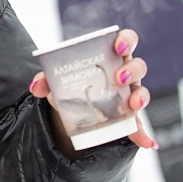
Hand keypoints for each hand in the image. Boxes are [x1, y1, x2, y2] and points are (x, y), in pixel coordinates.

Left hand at [29, 28, 157, 150]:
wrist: (70, 109)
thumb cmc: (68, 83)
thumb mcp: (56, 80)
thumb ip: (44, 80)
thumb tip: (36, 87)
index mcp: (109, 55)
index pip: (126, 40)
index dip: (126, 40)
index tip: (118, 46)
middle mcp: (123, 72)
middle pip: (138, 65)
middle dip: (132, 70)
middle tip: (119, 77)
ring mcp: (128, 94)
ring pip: (142, 91)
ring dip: (141, 97)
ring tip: (133, 105)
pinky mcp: (127, 116)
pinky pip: (138, 125)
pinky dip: (141, 133)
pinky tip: (146, 141)